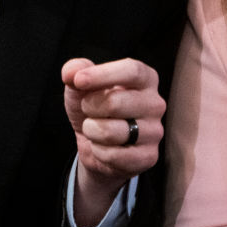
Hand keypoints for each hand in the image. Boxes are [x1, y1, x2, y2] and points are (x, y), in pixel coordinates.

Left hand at [62, 57, 165, 226]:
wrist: (95, 144)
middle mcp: (155, 103)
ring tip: (94, 128)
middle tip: (88, 109)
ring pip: (111, 132)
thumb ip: (74, 70)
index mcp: (146, 79)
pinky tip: (102, 147)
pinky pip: (114, 155)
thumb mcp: (81, 85)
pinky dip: (98, 152)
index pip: (132, 71)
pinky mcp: (149, 156)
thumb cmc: (93, 107)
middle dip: (90, 107)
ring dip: (91, 131)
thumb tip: (70, 72)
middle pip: (116, 102)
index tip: (78, 81)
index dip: (104, 75)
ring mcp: (155, 131)